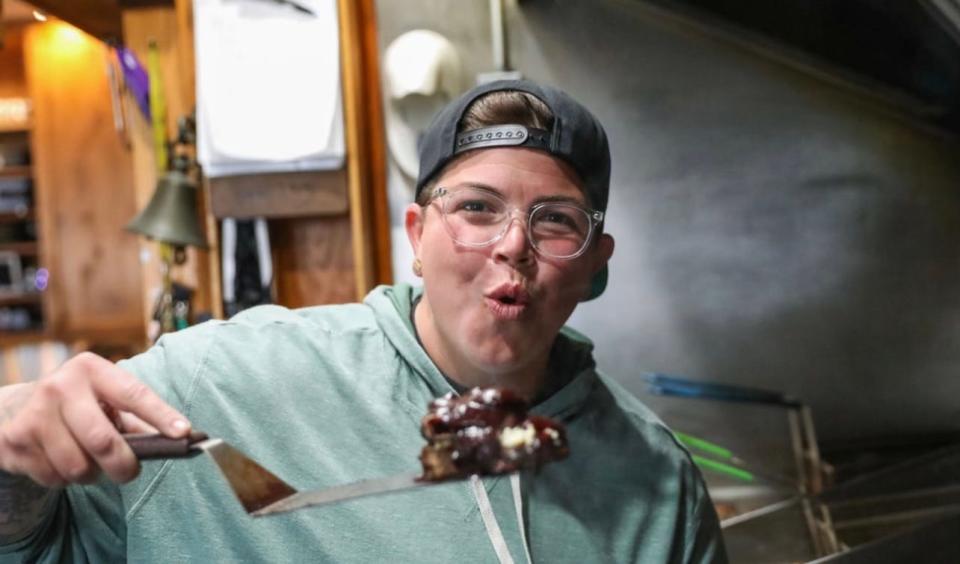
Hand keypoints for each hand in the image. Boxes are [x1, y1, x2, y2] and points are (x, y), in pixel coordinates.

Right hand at [0, 352, 190, 487]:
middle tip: (130, 472)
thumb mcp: (104, 398)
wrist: (14, 408)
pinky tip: (60, 461)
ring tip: (90, 462)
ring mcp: (35, 414)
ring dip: (92, 474)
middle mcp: (61, 386)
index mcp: (91, 369)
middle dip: (123, 465)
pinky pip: (54, 478)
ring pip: (78, 466)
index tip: (184, 433)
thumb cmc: (77, 404)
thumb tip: (178, 439)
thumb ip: (138, 418)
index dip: (161, 416)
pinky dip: (65, 479)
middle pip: (103, 441)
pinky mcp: (15, 441)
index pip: (134, 395)